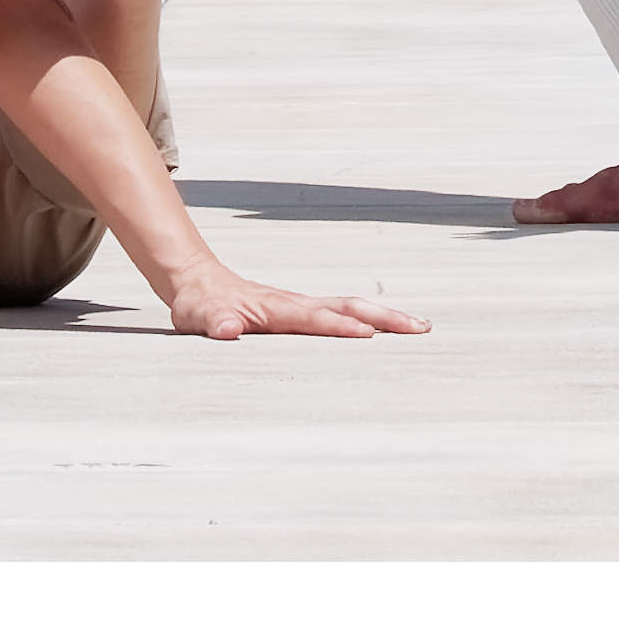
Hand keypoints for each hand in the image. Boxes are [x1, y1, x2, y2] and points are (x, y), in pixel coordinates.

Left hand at [157, 260, 432, 341]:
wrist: (199, 281)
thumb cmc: (200, 304)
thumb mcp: (198, 316)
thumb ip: (215, 322)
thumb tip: (229, 329)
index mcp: (277, 308)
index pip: (315, 319)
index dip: (341, 327)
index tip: (369, 336)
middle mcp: (296, 303)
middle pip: (350, 307)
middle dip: (385, 318)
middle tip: (420, 328)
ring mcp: (302, 306)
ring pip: (352, 307)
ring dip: (385, 317)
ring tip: (419, 327)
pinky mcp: (302, 312)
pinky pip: (344, 313)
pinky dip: (370, 319)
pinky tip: (385, 330)